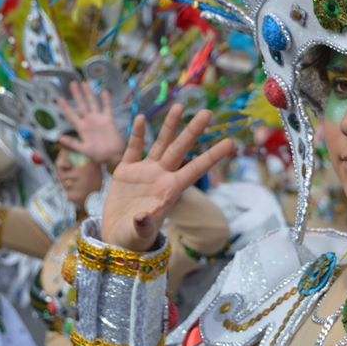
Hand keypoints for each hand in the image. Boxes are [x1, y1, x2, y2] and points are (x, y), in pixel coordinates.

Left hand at [57, 82, 125, 166]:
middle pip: (81, 104)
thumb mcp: (83, 149)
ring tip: (84, 84)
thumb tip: (58, 138)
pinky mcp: (109, 119)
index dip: (66, 107)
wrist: (114, 156)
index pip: (71, 115)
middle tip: (72, 84)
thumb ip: (72, 143)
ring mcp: (99, 119)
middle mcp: (89, 121)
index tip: (59, 98)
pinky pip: (107, 107)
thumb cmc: (99, 154)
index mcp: (82, 127)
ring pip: (93, 103)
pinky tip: (104, 92)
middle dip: (76, 94)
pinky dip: (106, 100)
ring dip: (88, 94)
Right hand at [101, 104, 233, 251]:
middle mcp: (162, 176)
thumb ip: (143, 226)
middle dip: (193, 131)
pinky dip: (137, 134)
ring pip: (160, 144)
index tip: (230, 142)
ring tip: (180, 106)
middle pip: (180, 149)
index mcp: (171, 190)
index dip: (212, 156)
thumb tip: (142, 218)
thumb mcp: (139, 235)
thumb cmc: (133, 239)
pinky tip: (142, 118)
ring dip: (170, 126)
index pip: (196, 169)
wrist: (116, 238)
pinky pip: (133, 149)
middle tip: (207, 112)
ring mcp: (145, 172)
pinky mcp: (126, 171)